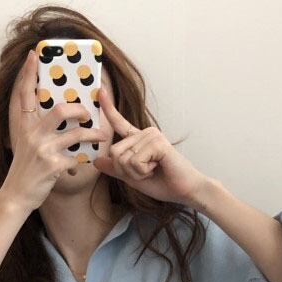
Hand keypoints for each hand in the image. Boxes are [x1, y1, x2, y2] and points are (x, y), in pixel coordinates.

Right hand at [0, 49, 109, 212]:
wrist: (16, 195)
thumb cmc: (23, 170)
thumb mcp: (22, 144)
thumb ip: (34, 128)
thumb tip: (54, 115)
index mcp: (24, 126)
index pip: (24, 94)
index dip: (28, 73)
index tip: (33, 55)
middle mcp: (32, 134)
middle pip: (61, 110)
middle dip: (80, 110)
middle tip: (88, 114)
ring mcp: (43, 150)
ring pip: (75, 134)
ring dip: (92, 135)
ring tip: (101, 136)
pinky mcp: (52, 166)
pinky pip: (75, 158)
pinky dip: (82, 161)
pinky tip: (85, 164)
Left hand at [92, 87, 209, 205]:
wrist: (184, 190)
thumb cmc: (163, 183)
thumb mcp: (133, 178)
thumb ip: (116, 169)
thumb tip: (97, 161)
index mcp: (139, 139)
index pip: (120, 123)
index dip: (108, 109)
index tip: (99, 90)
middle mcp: (145, 133)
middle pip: (114, 152)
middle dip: (126, 170)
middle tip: (146, 172)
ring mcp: (152, 135)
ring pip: (124, 158)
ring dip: (136, 173)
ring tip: (154, 170)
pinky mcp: (158, 142)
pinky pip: (135, 161)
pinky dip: (143, 171)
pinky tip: (158, 167)